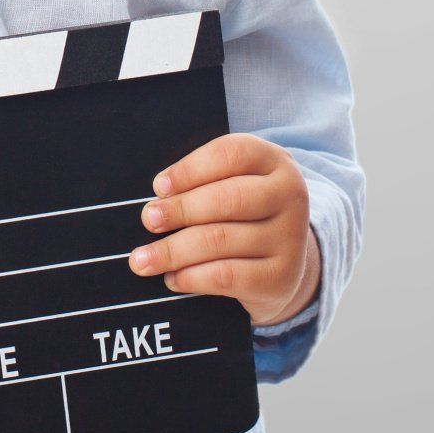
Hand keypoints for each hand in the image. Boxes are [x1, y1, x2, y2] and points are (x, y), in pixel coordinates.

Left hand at [128, 134, 320, 326]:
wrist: (282, 265)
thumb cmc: (243, 217)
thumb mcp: (233, 187)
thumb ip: (203, 185)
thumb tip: (157, 202)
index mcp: (275, 161)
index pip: (231, 154)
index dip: (190, 169)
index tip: (159, 187)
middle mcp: (290, 194)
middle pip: (228, 198)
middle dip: (180, 209)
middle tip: (148, 220)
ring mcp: (290, 237)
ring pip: (221, 240)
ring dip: (173, 250)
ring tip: (144, 259)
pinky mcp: (281, 276)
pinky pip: (226, 276)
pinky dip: (192, 277)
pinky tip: (172, 278)